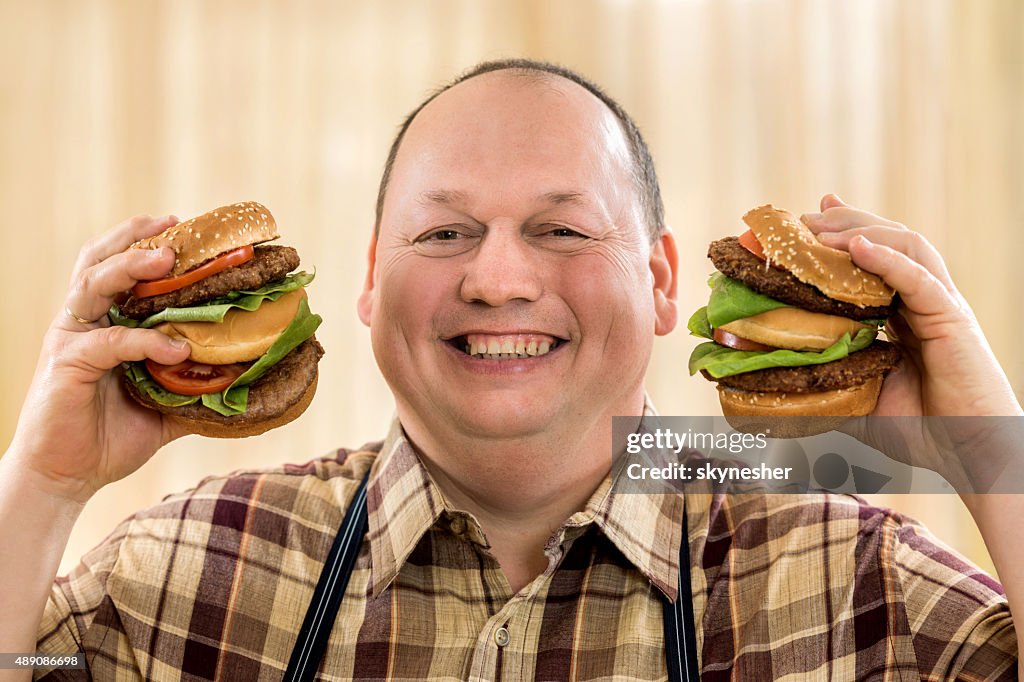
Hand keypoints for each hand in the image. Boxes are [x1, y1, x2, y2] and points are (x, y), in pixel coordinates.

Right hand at [5, 214, 192, 503]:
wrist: (67, 477)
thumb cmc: (110, 437)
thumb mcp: (165, 406)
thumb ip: (198, 387)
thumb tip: (250, 380)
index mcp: (104, 321)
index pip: (119, 266)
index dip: (146, 241)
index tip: (185, 225)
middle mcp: (85, 321)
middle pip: (100, 260)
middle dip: (136, 238)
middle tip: (176, 227)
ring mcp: (72, 339)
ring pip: (94, 285)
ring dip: (131, 267)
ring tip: (167, 260)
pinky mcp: (67, 364)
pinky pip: (110, 342)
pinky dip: (145, 341)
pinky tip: (177, 348)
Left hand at [802, 195, 1021, 487]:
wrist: (972, 453)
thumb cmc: (921, 431)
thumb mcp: (859, 401)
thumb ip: (825, 387)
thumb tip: (772, 388)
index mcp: (904, 314)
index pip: (873, 260)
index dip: (843, 234)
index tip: (806, 219)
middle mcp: (923, 301)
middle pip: (888, 241)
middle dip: (845, 222)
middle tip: (804, 217)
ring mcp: (939, 305)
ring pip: (906, 246)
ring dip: (861, 231)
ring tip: (821, 227)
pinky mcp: (951, 319)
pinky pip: (919, 279)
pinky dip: (888, 259)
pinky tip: (859, 247)